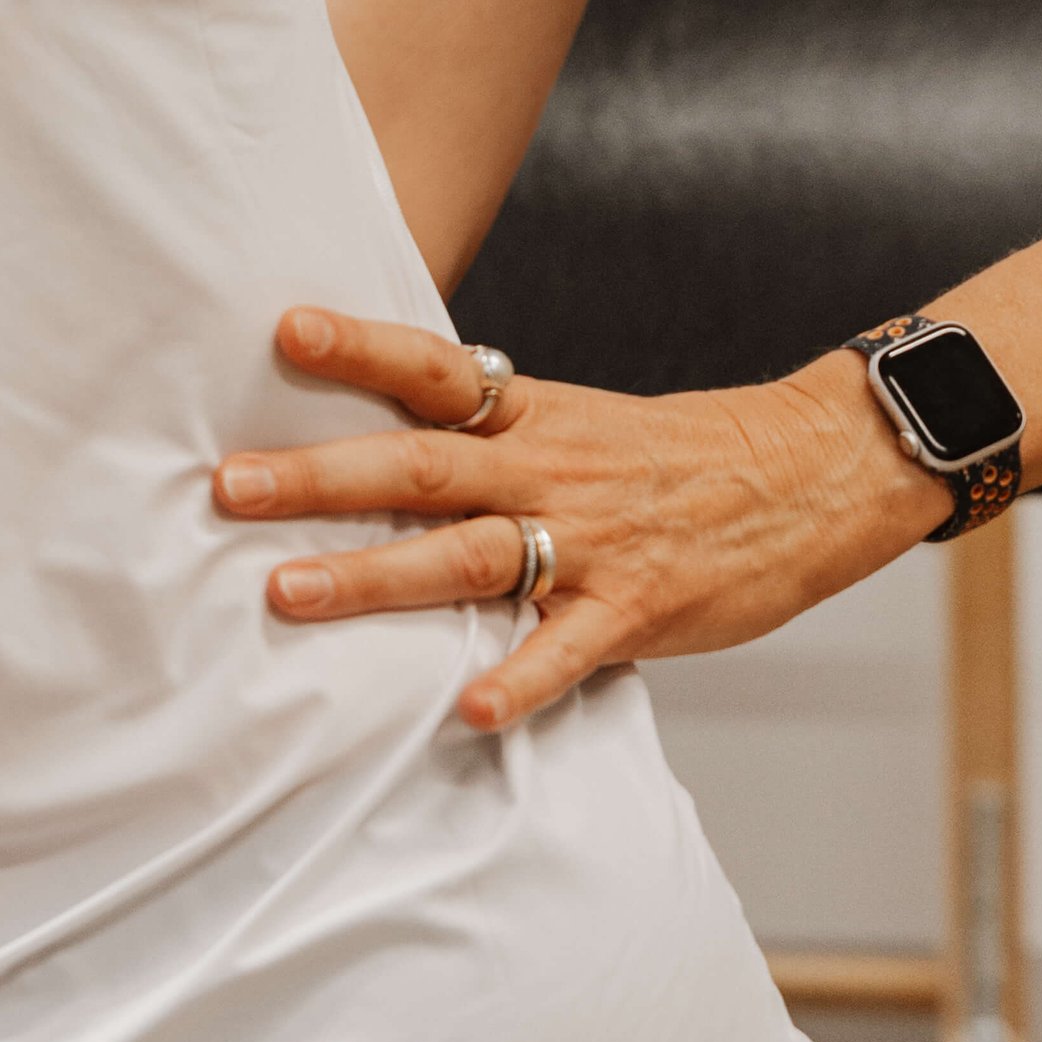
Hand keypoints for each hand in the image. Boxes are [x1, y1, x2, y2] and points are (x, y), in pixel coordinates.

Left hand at [216, 309, 943, 731]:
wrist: (810, 474)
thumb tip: (382, 455)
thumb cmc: (680, 457)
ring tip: (290, 596)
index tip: (285, 331)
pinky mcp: (634, 609)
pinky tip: (468, 709)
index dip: (361, 348)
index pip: (434, 372)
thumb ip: (490, 442)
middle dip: (319, 479)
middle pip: (419, 468)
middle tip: (231, 485)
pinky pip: (566, 652)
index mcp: (534, 419)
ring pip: (466, 558)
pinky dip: (518, 680)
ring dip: (374, 580)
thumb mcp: (579, 424)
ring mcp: (589, 543)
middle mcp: (549, 471)